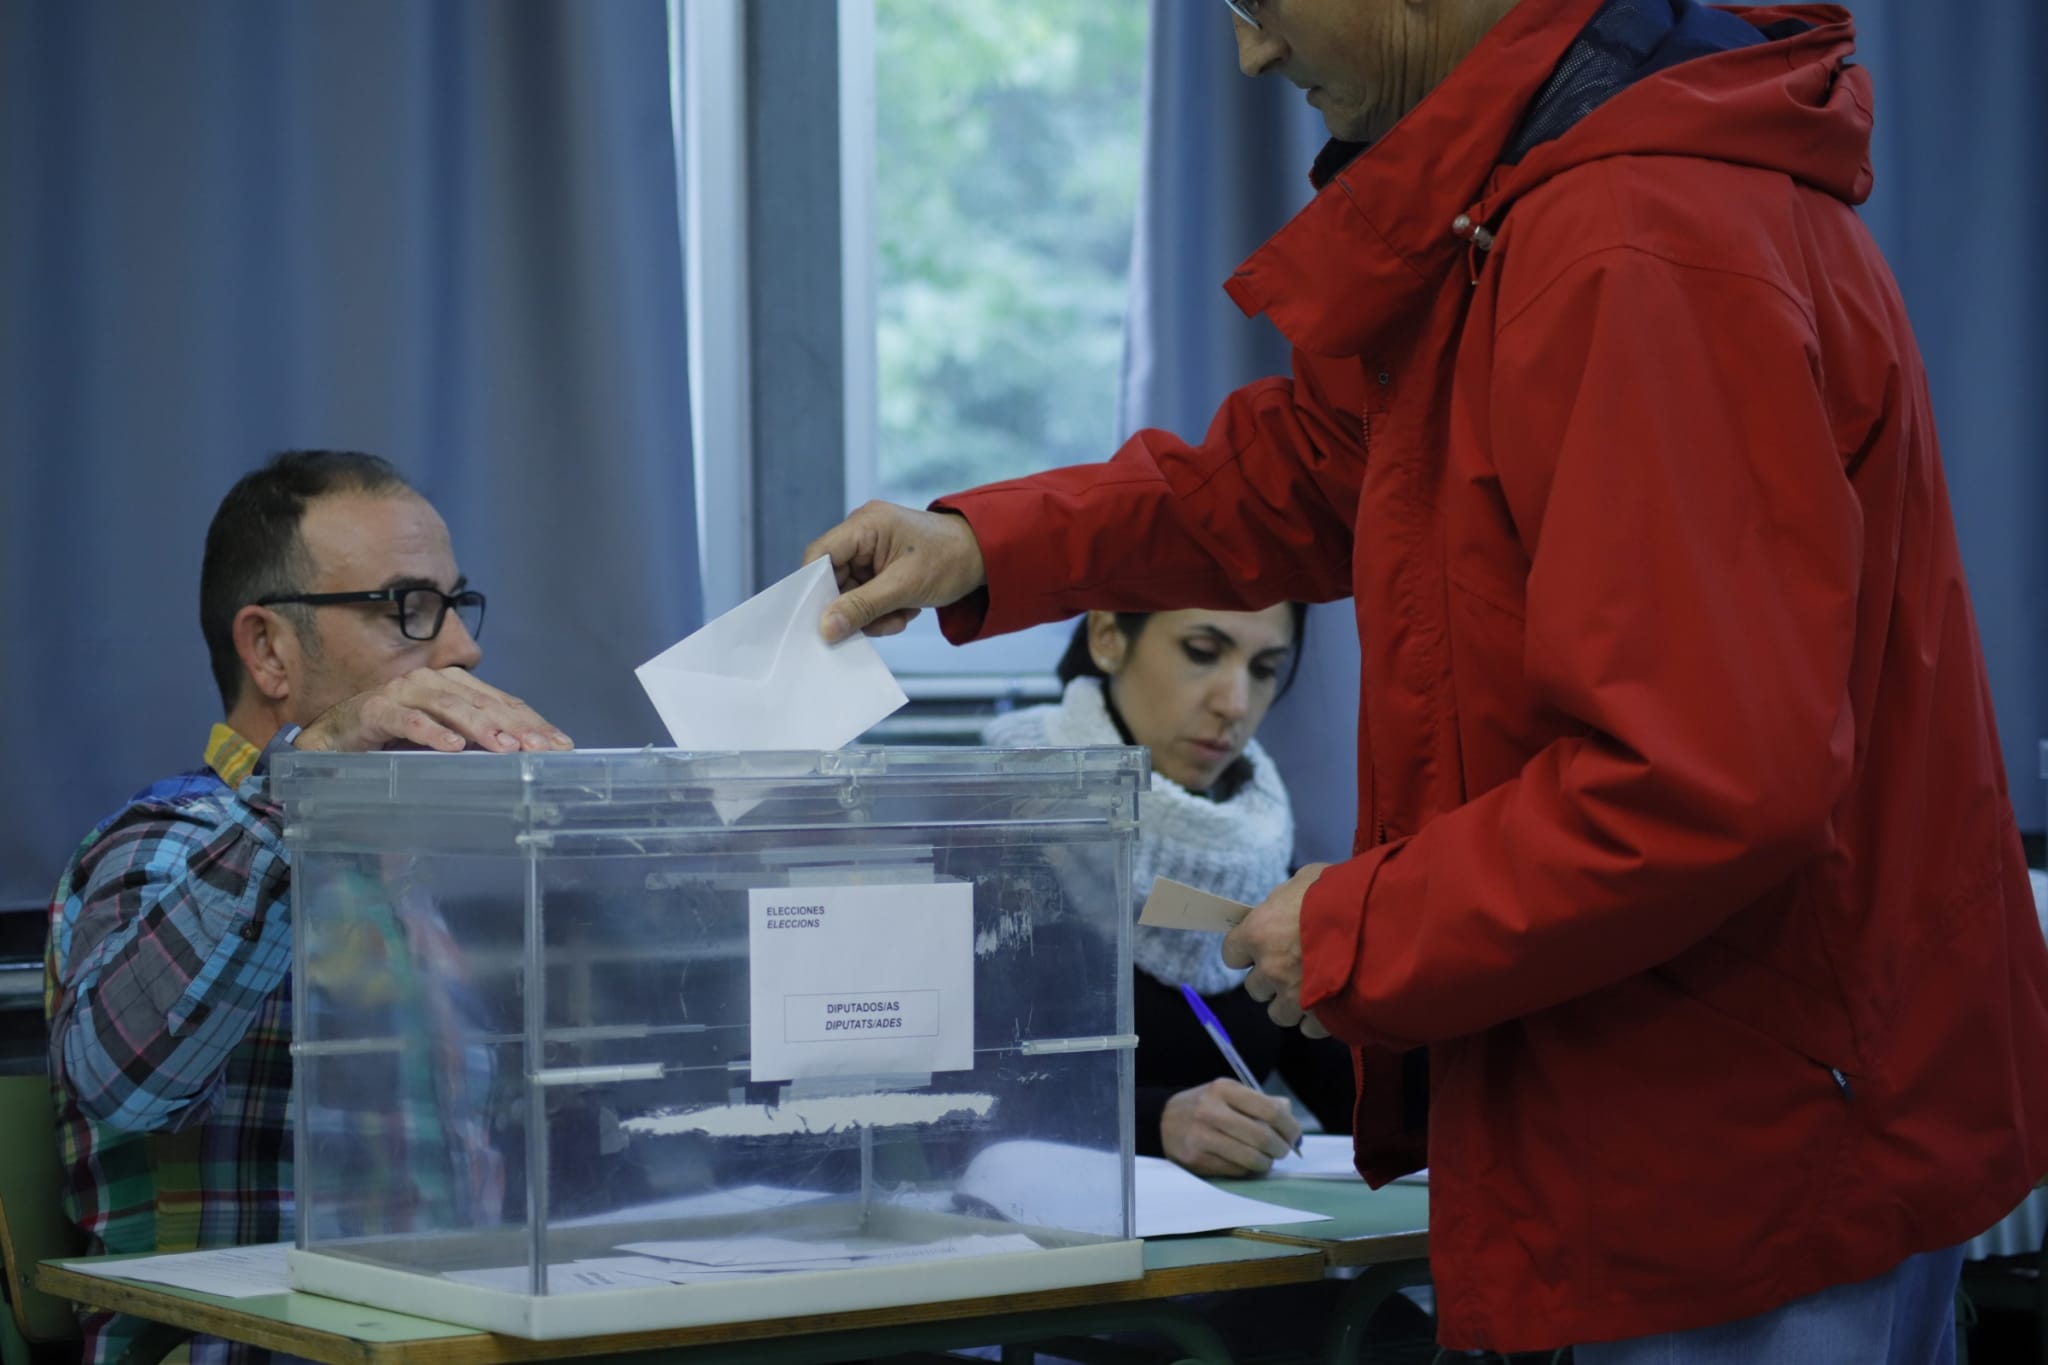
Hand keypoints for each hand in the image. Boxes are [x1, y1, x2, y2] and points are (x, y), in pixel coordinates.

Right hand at [293, 668, 572, 754]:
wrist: (336, 737)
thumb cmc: (397, 738)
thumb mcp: (445, 741)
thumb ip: (478, 743)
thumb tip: (525, 761)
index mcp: (458, 686)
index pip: (504, 704)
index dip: (534, 723)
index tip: (561, 746)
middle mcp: (436, 682)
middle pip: (485, 703)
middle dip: (518, 727)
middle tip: (543, 750)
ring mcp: (405, 692)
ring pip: (452, 707)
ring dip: (481, 728)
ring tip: (506, 748)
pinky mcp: (377, 709)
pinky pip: (409, 720)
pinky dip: (432, 733)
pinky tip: (453, 748)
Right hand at [804, 502, 986, 641]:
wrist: (988, 557)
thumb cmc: (950, 560)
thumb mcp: (903, 588)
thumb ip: (862, 608)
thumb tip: (825, 628)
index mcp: (865, 525)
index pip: (819, 555)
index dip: (814, 588)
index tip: (819, 619)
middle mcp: (863, 533)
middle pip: (834, 579)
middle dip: (855, 607)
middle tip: (877, 624)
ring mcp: (872, 550)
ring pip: (852, 592)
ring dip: (873, 613)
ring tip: (901, 616)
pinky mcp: (882, 566)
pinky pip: (868, 594)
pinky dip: (884, 609)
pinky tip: (906, 610)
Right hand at [1160, 1079, 1302, 1176]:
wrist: (1162, 1121)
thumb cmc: (1204, 1105)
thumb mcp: (1228, 1093)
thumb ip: (1260, 1101)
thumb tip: (1288, 1114)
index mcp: (1224, 1089)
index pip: (1269, 1110)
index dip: (1289, 1126)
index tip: (1295, 1135)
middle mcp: (1211, 1111)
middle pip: (1262, 1138)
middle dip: (1281, 1148)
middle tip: (1283, 1151)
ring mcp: (1202, 1137)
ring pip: (1251, 1159)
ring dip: (1266, 1163)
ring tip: (1266, 1159)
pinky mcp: (1197, 1160)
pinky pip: (1236, 1171)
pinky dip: (1248, 1170)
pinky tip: (1246, 1163)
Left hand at [1223, 863, 1330, 1036]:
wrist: (1384, 924)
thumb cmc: (1343, 895)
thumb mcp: (1307, 880)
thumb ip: (1285, 899)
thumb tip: (1280, 908)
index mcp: (1259, 934)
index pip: (1231, 953)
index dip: (1246, 950)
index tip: (1260, 947)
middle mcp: (1270, 970)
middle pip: (1254, 987)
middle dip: (1270, 979)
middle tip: (1293, 966)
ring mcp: (1294, 998)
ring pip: (1278, 1013)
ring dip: (1291, 1003)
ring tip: (1312, 989)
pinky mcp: (1320, 1018)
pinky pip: (1309, 1028)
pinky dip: (1317, 1019)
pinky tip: (1331, 1003)